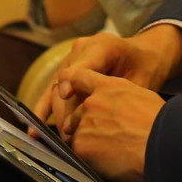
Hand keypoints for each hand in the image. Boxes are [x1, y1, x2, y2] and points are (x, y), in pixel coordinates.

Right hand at [42, 26, 181, 122]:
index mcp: (103, 46)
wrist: (145, 53)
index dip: (72, 80)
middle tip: (65, 134)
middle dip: (62, 108)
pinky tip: (34, 129)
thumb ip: (122, 95)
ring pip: (54, 86)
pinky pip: (52, 90)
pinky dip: (45, 109)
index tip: (66, 95)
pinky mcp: (67, 71)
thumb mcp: (141, 80)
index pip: (82, 64)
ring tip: (38, 135)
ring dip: (48, 111)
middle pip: (65, 79)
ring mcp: (71, 59)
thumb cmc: (147, 66)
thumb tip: (107, 121)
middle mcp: (82, 49)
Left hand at [59, 70, 163, 181]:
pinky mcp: (80, 145)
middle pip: (76, 110)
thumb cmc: (158, 122)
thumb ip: (121, 97)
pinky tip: (104, 160)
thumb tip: (119, 106)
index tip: (79, 95)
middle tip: (102, 134)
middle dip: (84, 121)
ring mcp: (84, 123)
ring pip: (75, 132)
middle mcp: (92, 102)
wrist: (159, 145)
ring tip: (107, 149)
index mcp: (108, 87)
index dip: (77, 87)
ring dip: (86, 139)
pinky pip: (76, 151)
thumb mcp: (141, 95)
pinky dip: (87, 156)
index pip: (79, 77)